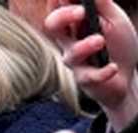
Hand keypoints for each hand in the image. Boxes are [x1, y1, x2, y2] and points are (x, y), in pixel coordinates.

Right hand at [46, 0, 137, 128]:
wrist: (125, 76)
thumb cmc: (117, 44)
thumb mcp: (115, 19)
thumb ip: (102, 4)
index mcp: (74, 22)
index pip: (59, 6)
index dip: (58, 0)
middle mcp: (69, 40)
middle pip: (53, 26)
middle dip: (63, 16)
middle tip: (81, 11)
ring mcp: (75, 61)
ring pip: (71, 53)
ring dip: (84, 46)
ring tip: (100, 41)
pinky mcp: (85, 79)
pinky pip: (90, 75)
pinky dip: (103, 71)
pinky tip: (113, 67)